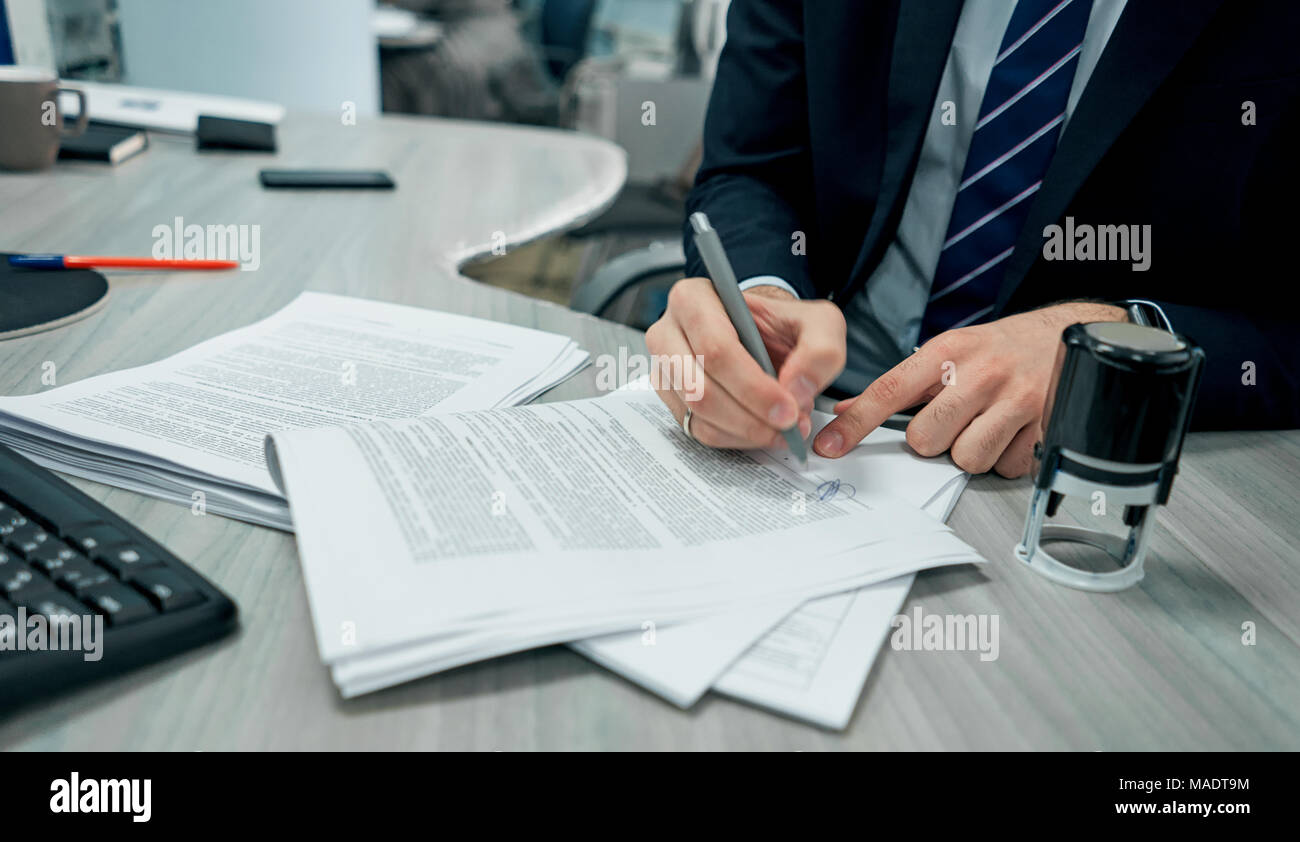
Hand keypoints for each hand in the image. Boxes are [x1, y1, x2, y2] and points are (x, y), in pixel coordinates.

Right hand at [645, 279, 845, 448]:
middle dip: (750, 415)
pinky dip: (736, 438)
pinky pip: (698, 430)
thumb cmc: (782, 326)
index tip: (787, 407)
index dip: (752, 386)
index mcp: (694, 299)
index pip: (716, 348)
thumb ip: (820, 350)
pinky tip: (762, 429)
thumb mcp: (818, 323)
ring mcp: (664, 369)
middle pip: (700, 388)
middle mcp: (668, 333)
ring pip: (698, 414)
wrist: (764, 337)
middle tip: (788, 425)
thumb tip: (797, 390)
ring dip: (746, 430)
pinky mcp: (671, 400)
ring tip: (782, 428)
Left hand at [813, 302, 1126, 476]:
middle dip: (935, 440)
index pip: (888, 393)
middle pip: (926, 439)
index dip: (854, 425)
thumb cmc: (1000, 348)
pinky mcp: (1044, 424)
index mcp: (947, 352)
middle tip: (953, 421)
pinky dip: (1006, 457)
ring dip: (971, 451)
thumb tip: (847, 412)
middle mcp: (979, 373)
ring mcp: (1015, 399)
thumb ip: (901, 385)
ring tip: (985, 425)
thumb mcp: (948, 352)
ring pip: (967, 459)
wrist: (1066, 333)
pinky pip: (1006, 467)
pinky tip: (1013, 431)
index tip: (829, 446)